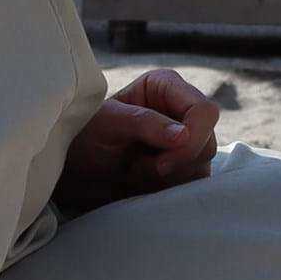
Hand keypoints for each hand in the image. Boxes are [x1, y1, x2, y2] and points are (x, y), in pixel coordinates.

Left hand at [53, 67, 218, 214]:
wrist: (72, 168)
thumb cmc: (82, 135)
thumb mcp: (108, 124)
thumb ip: (145, 124)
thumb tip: (184, 136)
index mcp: (166, 88)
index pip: (205, 111)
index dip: (192, 138)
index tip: (161, 163)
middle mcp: (181, 112)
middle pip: (208, 142)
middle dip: (176, 163)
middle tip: (137, 169)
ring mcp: (184, 143)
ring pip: (202, 166)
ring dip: (168, 179)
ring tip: (133, 173)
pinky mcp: (181, 169)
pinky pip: (192, 185)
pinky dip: (167, 191)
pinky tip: (141, 183)